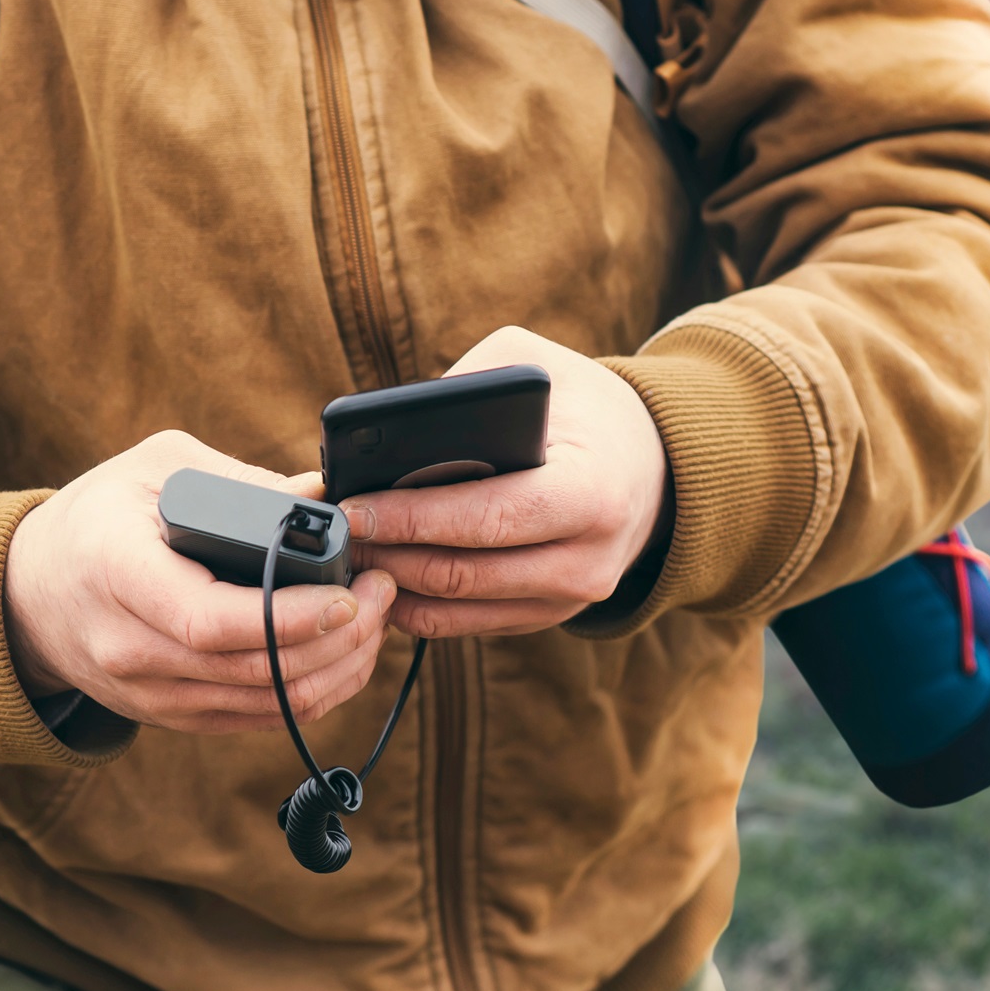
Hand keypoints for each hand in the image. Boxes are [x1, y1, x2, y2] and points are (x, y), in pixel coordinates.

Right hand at [4, 431, 398, 732]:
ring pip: (270, 705)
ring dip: (341, 667)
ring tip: (375, 617)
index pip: (212, 620)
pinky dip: (318, 691)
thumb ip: (240, 480)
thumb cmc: (97, 519)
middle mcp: (132, 649)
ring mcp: (152, 694)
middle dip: (341, 636)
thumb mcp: (153, 469)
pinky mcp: (175, 717)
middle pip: (257, 670)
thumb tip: (323, 497)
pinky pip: (262, 720)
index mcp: (119, 576)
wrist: (27, 595)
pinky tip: (347, 652)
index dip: (291, 617)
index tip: (348, 594)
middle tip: (382, 591)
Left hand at [342, 326, 668, 637]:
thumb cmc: (585, 407)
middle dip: (388, 553)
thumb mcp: (539, 366)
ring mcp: (572, 598)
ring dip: (394, 584)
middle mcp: (586, 559)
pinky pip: (469, 623)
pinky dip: (418, 606)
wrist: (654, 465)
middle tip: (335, 532)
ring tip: (349, 553)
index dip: (410, 516)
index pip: (485, 516)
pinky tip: (383, 575)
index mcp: (589, 493)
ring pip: (458, 608)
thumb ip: (468, 387)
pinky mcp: (552, 616)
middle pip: (462, 572)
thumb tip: (389, 433)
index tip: (353, 505)